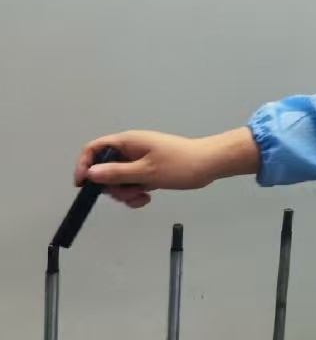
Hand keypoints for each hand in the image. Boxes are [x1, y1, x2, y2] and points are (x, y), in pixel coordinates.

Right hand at [74, 128, 260, 208]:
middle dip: (112, 186)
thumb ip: (117, 173)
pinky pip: (133, 183)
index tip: (83, 185)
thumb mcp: (146, 172)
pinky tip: (147, 198)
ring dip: (126, 192)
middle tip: (127, 194)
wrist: (209, 165)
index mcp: (127, 142)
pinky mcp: (148, 170)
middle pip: (105, 168)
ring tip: (142, 196)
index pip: (94, 149)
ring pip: (119, 179)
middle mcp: (131, 149)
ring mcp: (140, 160)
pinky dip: (136, 192)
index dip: (84, 165)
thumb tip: (91, 174)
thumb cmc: (180, 164)